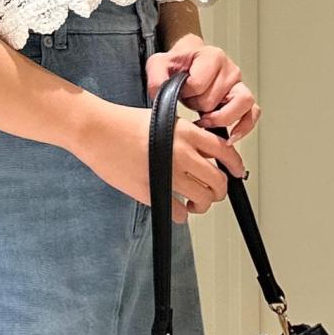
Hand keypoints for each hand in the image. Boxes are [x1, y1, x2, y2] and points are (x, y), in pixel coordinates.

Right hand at [75, 91, 247, 221]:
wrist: (96, 130)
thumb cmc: (123, 124)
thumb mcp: (163, 119)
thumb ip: (185, 136)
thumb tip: (202, 154)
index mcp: (187, 133)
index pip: (225, 152)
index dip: (236, 166)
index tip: (237, 174)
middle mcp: (182, 153)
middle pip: (218, 182)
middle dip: (219, 192)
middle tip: (212, 194)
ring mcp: (168, 174)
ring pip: (203, 200)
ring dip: (202, 206)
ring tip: (194, 204)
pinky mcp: (151, 191)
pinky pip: (179, 213)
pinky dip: (182, 215)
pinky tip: (177, 211)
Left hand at [144, 34, 261, 151]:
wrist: (189, 60)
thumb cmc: (178, 63)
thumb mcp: (159, 64)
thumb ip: (156, 78)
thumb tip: (159, 94)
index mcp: (211, 57)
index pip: (198, 84)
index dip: (185, 93)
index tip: (180, 91)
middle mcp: (229, 70)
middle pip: (214, 99)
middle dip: (197, 106)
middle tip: (189, 102)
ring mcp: (238, 85)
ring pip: (242, 105)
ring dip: (220, 118)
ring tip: (205, 121)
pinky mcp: (242, 98)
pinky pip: (252, 114)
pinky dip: (243, 128)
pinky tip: (230, 138)